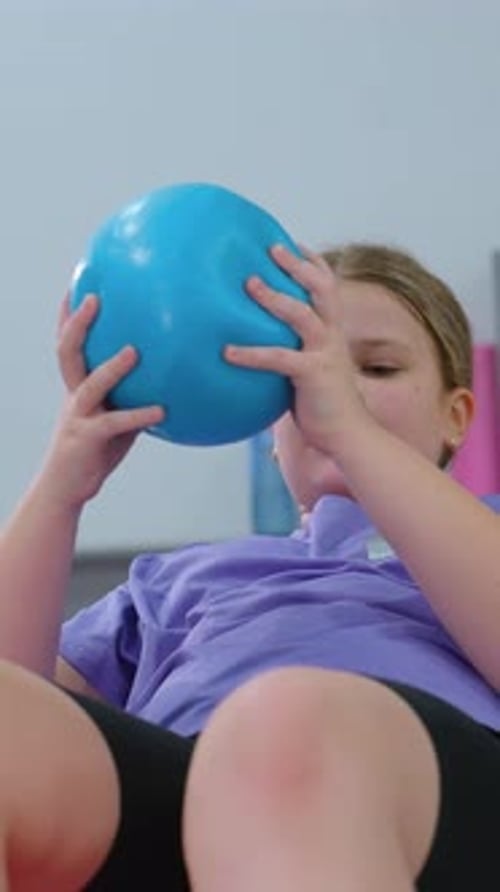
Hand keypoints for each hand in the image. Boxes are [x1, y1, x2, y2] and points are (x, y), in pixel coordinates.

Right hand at [39, 293, 164, 508]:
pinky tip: (162, 411)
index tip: (78, 285)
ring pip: (89, 384)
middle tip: (93, 298)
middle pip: (67, 352)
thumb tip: (169, 381)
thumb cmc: (95, 452)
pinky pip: (115, 423)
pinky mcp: (87, 440)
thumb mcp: (116, 420)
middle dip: (77, 324)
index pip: (70, 344)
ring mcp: (77, 418)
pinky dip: (139, 415)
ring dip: (111, 367)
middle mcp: (73, 397)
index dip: (70, 315)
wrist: (66, 489)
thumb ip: (133, 398)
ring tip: (134, 352)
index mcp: (77, 388)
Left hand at [224, 244, 366, 453]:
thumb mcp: (309, 377)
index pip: (329, 289)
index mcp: (333, 334)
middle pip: (321, 288)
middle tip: (272, 247)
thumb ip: (289, 360)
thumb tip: (255, 357)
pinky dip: (251, 353)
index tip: (294, 244)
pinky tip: (227, 352)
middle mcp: (332, 337)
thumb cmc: (325, 410)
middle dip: (298, 265)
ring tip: (248, 284)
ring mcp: (325, 353)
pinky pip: (278, 358)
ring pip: (302, 314)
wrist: (349, 437)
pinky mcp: (313, 374)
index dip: (314, 263)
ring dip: (275, 296)